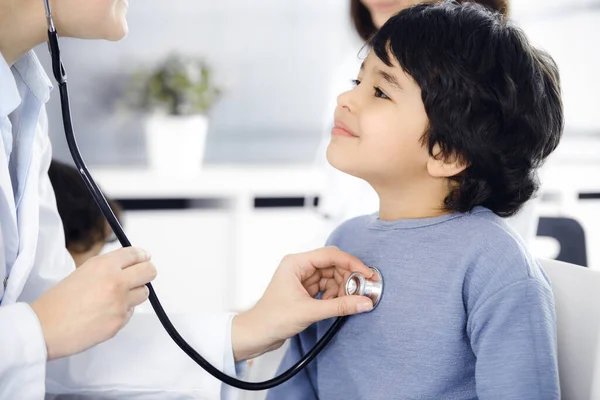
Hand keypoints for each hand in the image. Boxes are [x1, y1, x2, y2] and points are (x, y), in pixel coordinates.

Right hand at [31, 247, 156, 359]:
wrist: (44, 328)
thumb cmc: (57, 302)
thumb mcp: (83, 272)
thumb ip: (108, 268)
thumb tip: (129, 267)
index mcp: (104, 265)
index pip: (135, 254)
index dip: (141, 256)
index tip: (144, 258)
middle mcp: (116, 281)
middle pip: (149, 271)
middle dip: (146, 274)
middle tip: (139, 278)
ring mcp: (120, 303)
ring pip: (144, 293)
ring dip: (134, 294)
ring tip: (114, 299)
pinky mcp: (119, 321)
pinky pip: (130, 313)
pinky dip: (122, 312)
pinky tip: (104, 314)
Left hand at [232, 246, 373, 361]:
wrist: (256, 335)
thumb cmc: (271, 319)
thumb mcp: (309, 312)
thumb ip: (339, 306)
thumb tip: (364, 302)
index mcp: (296, 263)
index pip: (330, 255)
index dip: (351, 263)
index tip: (367, 273)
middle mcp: (299, 267)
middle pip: (333, 265)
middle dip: (348, 278)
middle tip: (361, 291)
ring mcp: (302, 279)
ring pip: (331, 277)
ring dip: (342, 289)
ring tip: (347, 301)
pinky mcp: (305, 291)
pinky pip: (327, 288)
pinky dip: (334, 296)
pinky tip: (335, 305)